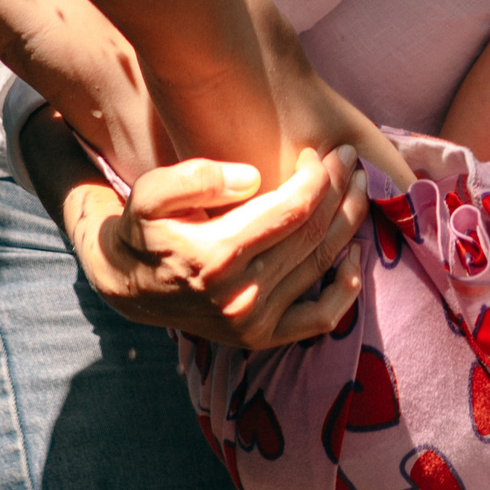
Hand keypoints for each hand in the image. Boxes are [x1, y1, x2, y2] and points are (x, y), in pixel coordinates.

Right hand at [68, 145, 369, 348]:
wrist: (129, 287)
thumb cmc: (142, 231)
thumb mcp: (150, 194)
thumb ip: (195, 178)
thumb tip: (252, 177)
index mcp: (216, 256)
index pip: (292, 209)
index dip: (317, 177)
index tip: (321, 152)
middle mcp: (240, 295)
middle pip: (313, 233)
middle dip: (340, 190)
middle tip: (349, 159)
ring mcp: (255, 322)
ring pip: (321, 264)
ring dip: (350, 222)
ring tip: (359, 189)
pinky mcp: (262, 338)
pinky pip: (321, 318)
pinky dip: (347, 288)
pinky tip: (354, 255)